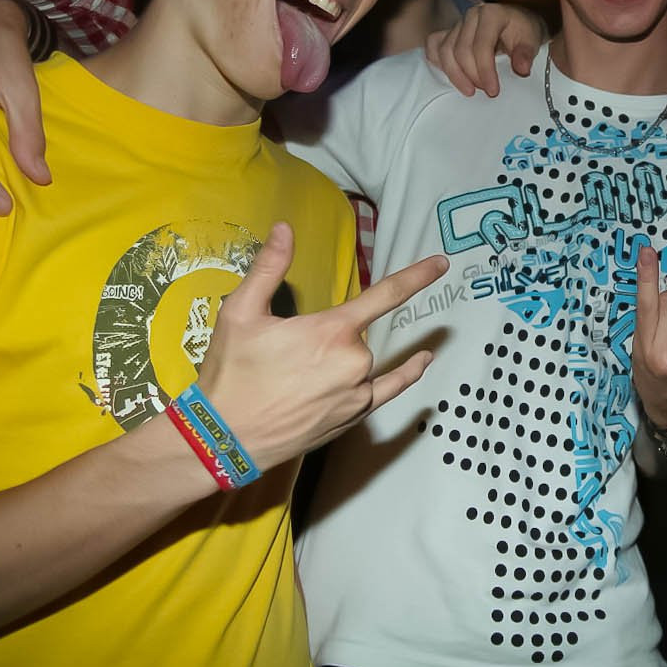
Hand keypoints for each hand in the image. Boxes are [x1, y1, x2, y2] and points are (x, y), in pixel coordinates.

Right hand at [197, 222, 448, 468]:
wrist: (225, 439)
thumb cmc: (231, 373)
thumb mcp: (240, 313)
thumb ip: (269, 268)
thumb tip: (285, 228)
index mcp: (331, 331)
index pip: (386, 294)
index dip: (417, 277)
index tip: (441, 264)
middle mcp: (354, 361)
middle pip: (358, 334)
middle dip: (329, 336)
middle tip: (284, 357)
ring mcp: (359, 392)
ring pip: (365, 361)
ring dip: (342, 360)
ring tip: (300, 374)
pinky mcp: (356, 416)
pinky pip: (390, 389)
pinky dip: (408, 373)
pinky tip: (422, 361)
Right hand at [424, 2, 546, 97]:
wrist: (519, 24)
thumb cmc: (524, 31)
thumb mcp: (532, 40)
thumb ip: (526, 53)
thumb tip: (521, 69)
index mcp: (491, 14)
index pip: (481, 46)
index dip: (485, 71)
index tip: (493, 91)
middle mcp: (471, 15)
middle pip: (461, 50)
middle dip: (472, 76)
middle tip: (487, 92)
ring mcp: (457, 23)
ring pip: (445, 51)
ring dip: (455, 75)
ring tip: (470, 90)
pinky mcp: (449, 31)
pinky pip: (434, 46)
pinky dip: (439, 63)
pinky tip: (452, 76)